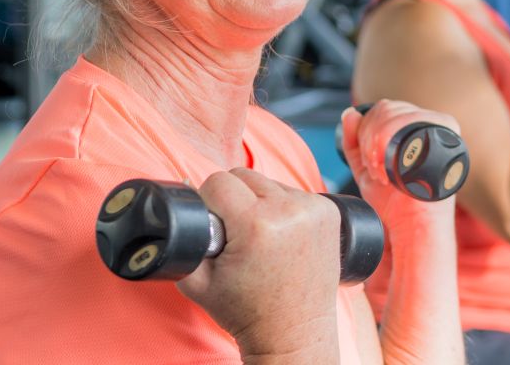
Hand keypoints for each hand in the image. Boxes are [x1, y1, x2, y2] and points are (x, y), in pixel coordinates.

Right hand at [176, 169, 340, 358]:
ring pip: (269, 182)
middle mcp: (290, 211)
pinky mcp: (329, 211)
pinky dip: (282, 207)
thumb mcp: (197, 282)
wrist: (293, 333)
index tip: (214, 226)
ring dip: (259, 201)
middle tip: (236, 235)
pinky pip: (292, 192)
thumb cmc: (247, 312)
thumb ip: (184, 238)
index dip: (208, 201)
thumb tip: (181, 204)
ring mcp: (314, 209)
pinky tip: (281, 236)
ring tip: (260, 238)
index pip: (218, 181)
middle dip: (233, 199)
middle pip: (244, 176)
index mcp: (256, 224)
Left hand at [339, 99, 457, 234]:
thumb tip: (350, 113)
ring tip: (381, 170)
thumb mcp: (366, 168)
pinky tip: (388, 166)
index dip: (368, 130)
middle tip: (373, 168)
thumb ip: (355, 141)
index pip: (385, 109)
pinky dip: (391, 137)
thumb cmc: (394, 203)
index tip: (368, 160)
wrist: (412, 226)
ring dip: (378, 141)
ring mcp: (436, 128)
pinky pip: (412, 118)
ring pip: (396, 112)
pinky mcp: (443, 132)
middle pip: (388, 108)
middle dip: (371, 137)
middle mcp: (426, 125)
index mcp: (411, 130)